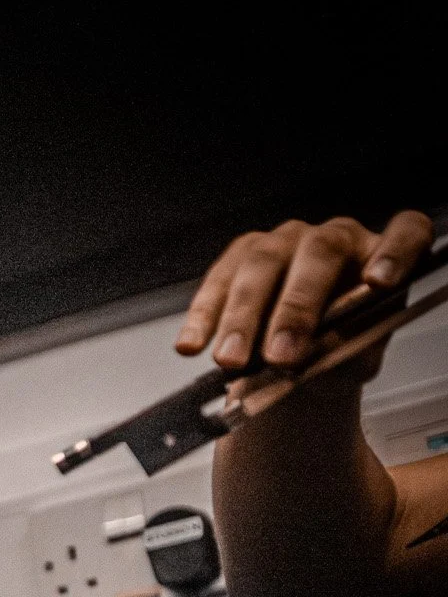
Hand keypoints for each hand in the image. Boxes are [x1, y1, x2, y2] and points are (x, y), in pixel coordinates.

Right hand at [177, 209, 433, 371]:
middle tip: (281, 356)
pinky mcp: (240, 256)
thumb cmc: (335, 352)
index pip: (405, 234)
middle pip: (318, 255)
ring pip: (261, 266)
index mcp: (381, 254)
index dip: (395, 253)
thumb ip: (345, 352)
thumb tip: (317, 355)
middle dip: (296, 309)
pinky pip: (219, 280)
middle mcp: (334, 237)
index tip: (379, 283)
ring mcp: (284, 241)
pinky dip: (204, 316)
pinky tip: (192, 345)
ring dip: (242, 318)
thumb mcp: (353, 359)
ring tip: (230, 361)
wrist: (295, 361)